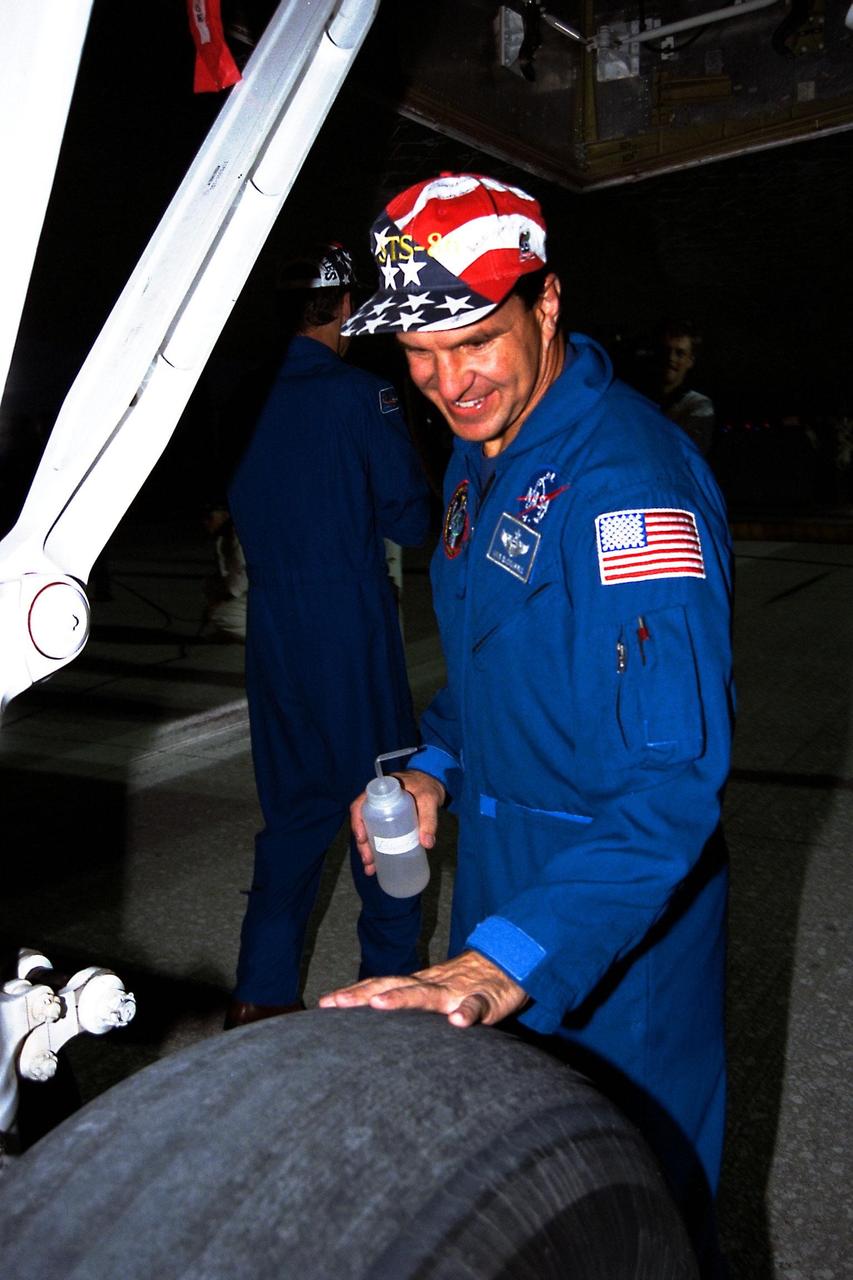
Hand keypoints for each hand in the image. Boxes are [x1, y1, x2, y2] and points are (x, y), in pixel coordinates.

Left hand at [318, 950, 527, 1027]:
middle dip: (363, 995)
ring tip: (379, 1005)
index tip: (325, 1003)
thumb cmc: (466, 983)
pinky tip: (458, 1022)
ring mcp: (458, 991)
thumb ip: (410, 1001)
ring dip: (403, 998)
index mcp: (419, 984)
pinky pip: (476, 1006)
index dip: (354, 993)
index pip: (380, 986)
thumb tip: (374, 1015)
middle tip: (336, 1003)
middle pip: (393, 986)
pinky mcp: (486, 999)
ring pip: (428, 994)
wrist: (509, 964)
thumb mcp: (435, 992)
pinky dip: (467, 1013)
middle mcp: (432, 985)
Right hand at [350, 768, 445, 876]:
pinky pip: (378, 835)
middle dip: (363, 844)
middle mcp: (376, 803)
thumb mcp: (429, 799)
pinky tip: (377, 865)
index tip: (363, 839)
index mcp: (380, 792)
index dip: (357, 822)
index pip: (360, 805)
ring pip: (369, 832)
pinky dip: (377, 850)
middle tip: (368, 861)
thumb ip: (429, 819)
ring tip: (371, 868)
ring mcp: (382, 813)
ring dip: (367, 851)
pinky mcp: (389, 822)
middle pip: (363, 824)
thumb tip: (427, 844)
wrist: (433, 781)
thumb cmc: (427, 786)